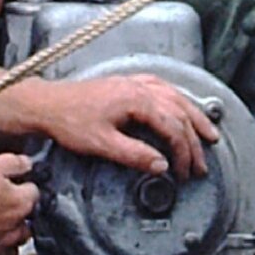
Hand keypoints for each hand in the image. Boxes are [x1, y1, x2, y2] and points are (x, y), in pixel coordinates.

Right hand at [0, 153, 37, 254]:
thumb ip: (14, 163)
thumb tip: (27, 164)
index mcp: (18, 204)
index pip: (34, 194)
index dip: (23, 187)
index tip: (15, 186)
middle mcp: (12, 230)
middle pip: (27, 227)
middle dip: (18, 218)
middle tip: (3, 209)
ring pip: (12, 251)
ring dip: (7, 242)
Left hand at [41, 73, 216, 180]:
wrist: (47, 104)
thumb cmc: (69, 120)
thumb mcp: (103, 144)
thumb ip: (135, 155)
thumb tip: (161, 165)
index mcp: (137, 100)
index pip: (172, 127)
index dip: (182, 152)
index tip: (184, 171)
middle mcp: (139, 87)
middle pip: (179, 113)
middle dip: (193, 140)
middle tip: (200, 163)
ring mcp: (134, 83)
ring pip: (175, 97)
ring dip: (193, 116)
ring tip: (208, 133)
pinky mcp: (126, 84)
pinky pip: (162, 87)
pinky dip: (177, 99)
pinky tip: (181, 105)